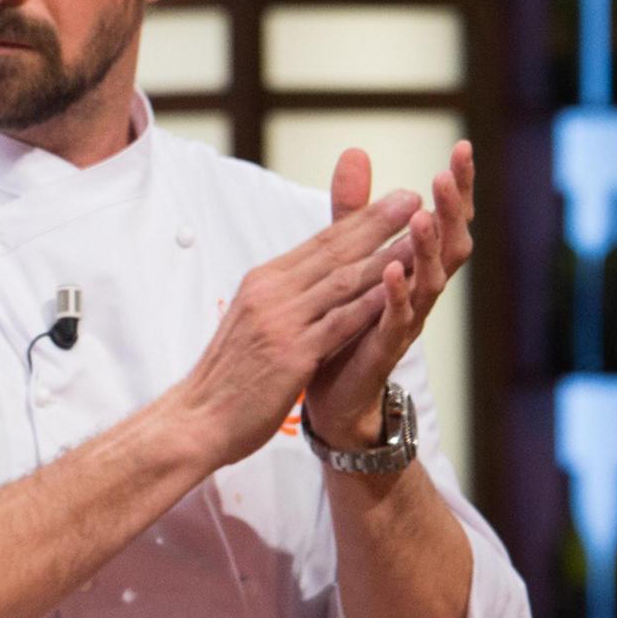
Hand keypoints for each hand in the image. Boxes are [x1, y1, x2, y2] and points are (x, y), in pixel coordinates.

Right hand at [165, 179, 420, 471]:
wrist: (195, 420)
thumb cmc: (225, 379)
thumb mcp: (249, 323)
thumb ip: (278, 298)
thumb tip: (305, 278)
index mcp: (262, 283)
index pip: (318, 243)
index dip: (359, 220)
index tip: (394, 200)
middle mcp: (270, 294)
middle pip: (333, 251)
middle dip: (377, 223)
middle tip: (415, 197)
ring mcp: (280, 322)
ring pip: (343, 281)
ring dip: (386, 257)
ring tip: (421, 238)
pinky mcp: (292, 354)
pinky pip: (341, 322)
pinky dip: (373, 303)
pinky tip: (401, 289)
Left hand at [306, 142, 472, 450]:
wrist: (332, 392)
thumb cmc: (347, 320)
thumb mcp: (349, 256)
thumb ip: (354, 211)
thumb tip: (356, 152)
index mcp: (417, 267)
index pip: (444, 220)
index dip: (457, 188)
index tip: (462, 148)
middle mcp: (422, 291)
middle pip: (451, 244)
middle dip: (453, 209)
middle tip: (448, 173)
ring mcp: (408, 319)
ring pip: (430, 280)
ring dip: (426, 248)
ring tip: (421, 216)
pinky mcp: (384, 347)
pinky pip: (396, 318)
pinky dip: (397, 294)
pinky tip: (392, 270)